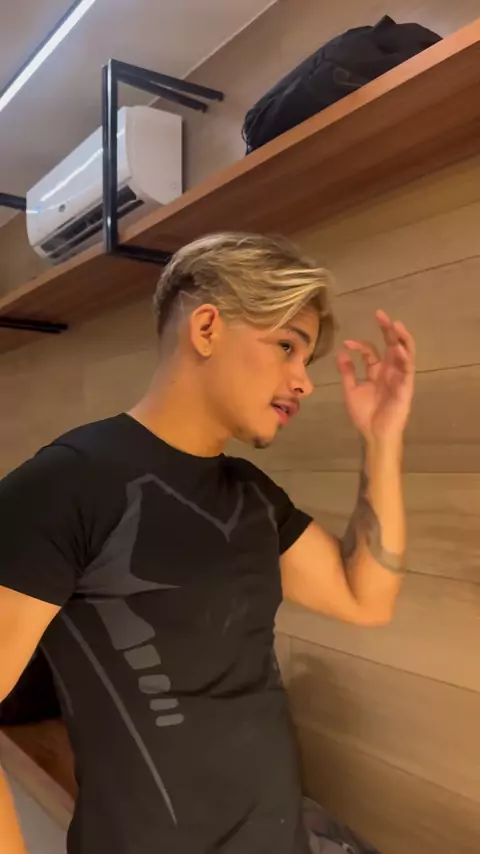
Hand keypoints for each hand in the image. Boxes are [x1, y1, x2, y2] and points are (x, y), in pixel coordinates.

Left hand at [337, 310, 414, 442]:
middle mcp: (389, 370)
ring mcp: (399, 377)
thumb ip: (347, 373)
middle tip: (379, 314)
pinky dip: (405, 359)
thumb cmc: (364, 415)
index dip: (359, 345)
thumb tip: (341, 353)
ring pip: (405, 352)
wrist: (374, 434)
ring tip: (396, 324)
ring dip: (401, 338)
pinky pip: (408, 370)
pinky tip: (400, 349)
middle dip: (386, 329)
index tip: (346, 343)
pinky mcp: (406, 386)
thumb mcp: (351, 391)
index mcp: (376, 371)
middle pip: (390, 345)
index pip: (370, 351)